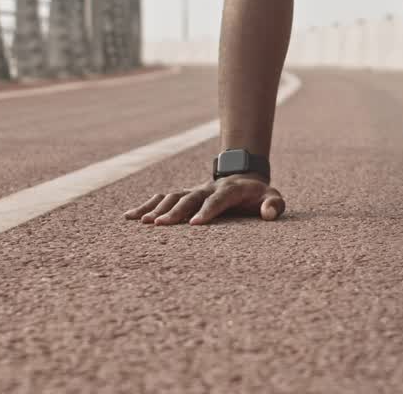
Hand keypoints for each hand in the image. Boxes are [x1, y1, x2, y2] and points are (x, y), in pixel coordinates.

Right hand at [123, 175, 285, 225]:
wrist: (243, 176)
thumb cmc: (259, 195)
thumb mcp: (273, 197)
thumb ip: (274, 205)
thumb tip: (268, 214)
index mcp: (231, 190)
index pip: (218, 199)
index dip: (208, 210)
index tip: (196, 224)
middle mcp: (208, 188)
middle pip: (190, 198)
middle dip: (176, 211)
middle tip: (161, 225)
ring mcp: (194, 190)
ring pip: (172, 196)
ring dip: (157, 209)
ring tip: (142, 223)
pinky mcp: (183, 195)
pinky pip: (162, 198)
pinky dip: (146, 206)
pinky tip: (129, 217)